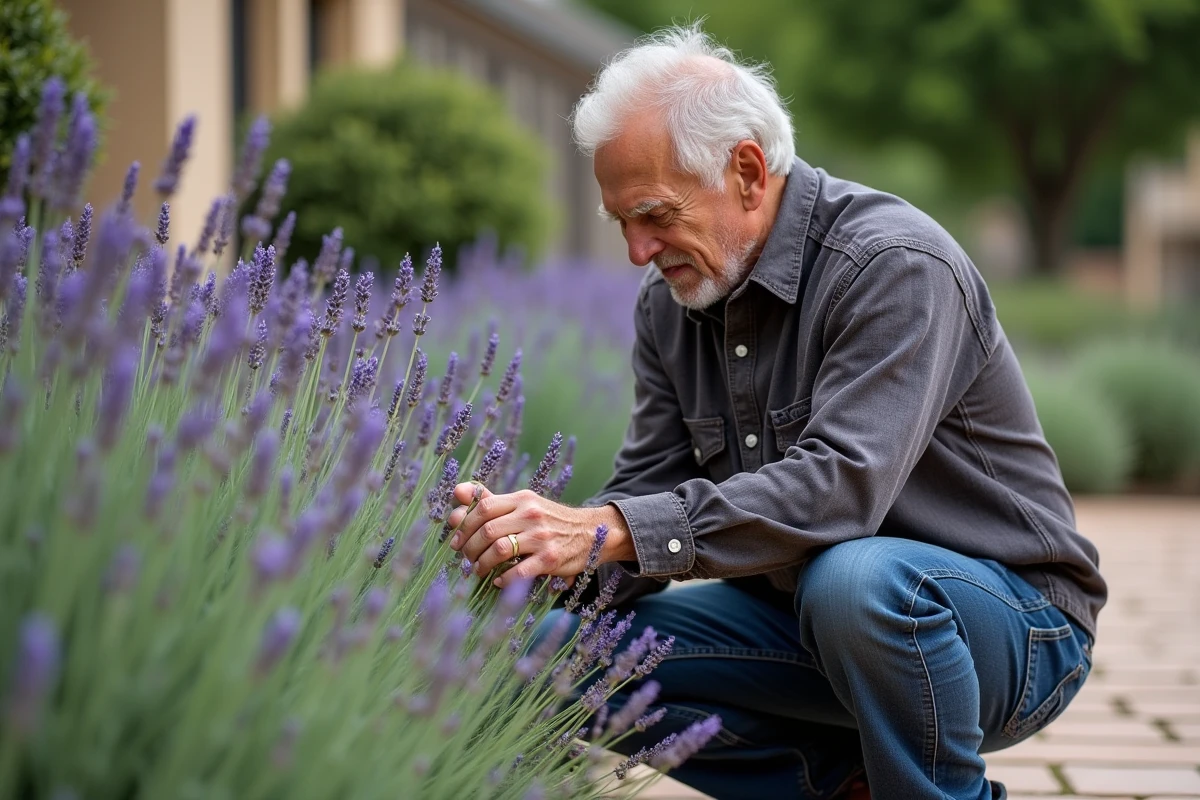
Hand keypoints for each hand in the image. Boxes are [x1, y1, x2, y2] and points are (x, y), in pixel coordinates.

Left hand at [445, 483, 634, 587]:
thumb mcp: (525, 503)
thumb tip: (457, 492)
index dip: (463, 525)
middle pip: (487, 530)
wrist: (591, 531)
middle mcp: (531, 514)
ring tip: (478, 570)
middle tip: (465, 558)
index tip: (456, 540)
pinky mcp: (551, 558)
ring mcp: (541, 537)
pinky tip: (499, 581)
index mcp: (522, 499)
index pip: (483, 507)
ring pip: (499, 550)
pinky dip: (503, 579)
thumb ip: (492, 500)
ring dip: (482, 564)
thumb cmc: (550, 519)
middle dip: (469, 548)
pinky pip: (518, 571)